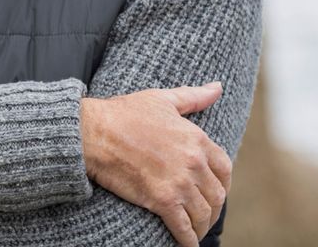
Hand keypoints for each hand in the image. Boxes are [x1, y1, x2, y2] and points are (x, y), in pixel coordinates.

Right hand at [80, 82, 231, 246]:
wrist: (93, 132)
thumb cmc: (123, 113)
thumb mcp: (161, 100)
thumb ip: (193, 96)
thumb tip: (217, 87)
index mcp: (196, 139)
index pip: (224, 169)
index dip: (222, 183)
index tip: (214, 190)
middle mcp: (193, 163)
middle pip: (216, 195)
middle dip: (212, 208)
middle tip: (204, 214)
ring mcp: (179, 183)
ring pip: (204, 214)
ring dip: (202, 226)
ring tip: (195, 230)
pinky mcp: (162, 201)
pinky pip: (184, 228)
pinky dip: (189, 240)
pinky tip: (188, 245)